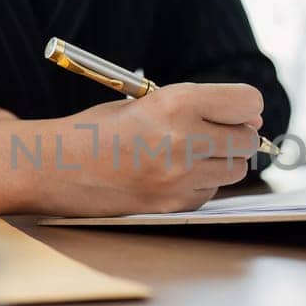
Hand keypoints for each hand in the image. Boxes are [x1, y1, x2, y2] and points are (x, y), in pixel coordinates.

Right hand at [40, 83, 265, 215]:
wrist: (54, 167)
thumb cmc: (99, 128)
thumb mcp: (145, 100)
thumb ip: (197, 106)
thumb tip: (251, 118)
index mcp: (175, 104)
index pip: (247, 102)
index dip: (246, 105)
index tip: (239, 109)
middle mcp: (182, 141)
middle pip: (248, 139)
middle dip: (237, 133)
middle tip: (214, 131)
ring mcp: (178, 178)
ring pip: (236, 169)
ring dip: (223, 159)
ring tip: (191, 152)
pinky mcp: (172, 204)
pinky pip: (211, 191)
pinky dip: (203, 182)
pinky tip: (173, 173)